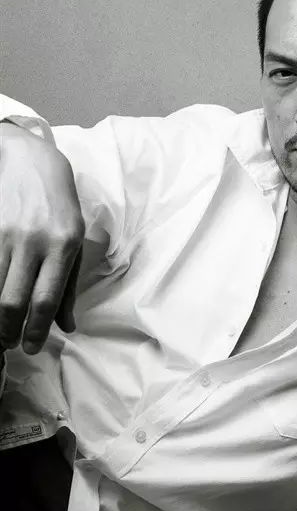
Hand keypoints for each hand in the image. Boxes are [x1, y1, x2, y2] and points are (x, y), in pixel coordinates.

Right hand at [0, 122, 83, 354]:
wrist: (32, 162)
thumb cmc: (61, 206)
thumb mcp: (76, 241)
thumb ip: (69, 285)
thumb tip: (67, 326)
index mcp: (65, 245)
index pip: (46, 299)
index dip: (36, 330)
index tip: (31, 348)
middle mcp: (35, 241)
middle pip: (13, 300)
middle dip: (8, 331)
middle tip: (8, 345)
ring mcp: (7, 234)